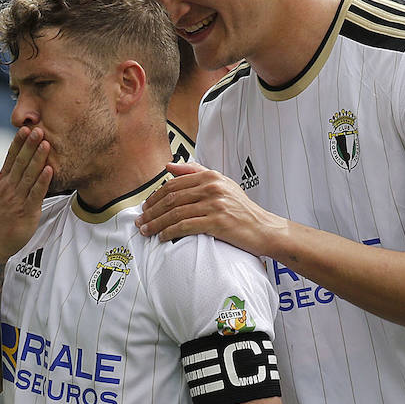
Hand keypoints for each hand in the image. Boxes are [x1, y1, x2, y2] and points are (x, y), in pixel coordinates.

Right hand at [0, 126, 50, 260]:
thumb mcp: (2, 195)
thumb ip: (12, 180)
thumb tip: (24, 166)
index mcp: (2, 182)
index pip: (10, 158)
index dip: (18, 143)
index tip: (24, 128)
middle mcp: (8, 187)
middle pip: (20, 162)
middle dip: (29, 145)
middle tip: (38, 128)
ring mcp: (16, 199)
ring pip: (28, 175)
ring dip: (38, 158)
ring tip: (46, 143)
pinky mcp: (26, 211)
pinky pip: (36, 193)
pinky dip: (43, 181)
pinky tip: (50, 170)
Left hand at [137, 162, 284, 254]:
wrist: (264, 229)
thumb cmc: (242, 209)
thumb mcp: (222, 184)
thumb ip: (196, 173)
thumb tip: (169, 166)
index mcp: (211, 176)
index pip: (174, 184)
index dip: (155, 197)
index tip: (145, 208)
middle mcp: (212, 187)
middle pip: (171, 198)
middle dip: (152, 211)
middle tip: (140, 222)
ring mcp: (215, 204)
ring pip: (175, 213)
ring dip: (157, 223)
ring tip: (146, 231)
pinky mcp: (217, 222)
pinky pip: (185, 226)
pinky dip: (170, 232)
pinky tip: (162, 237)